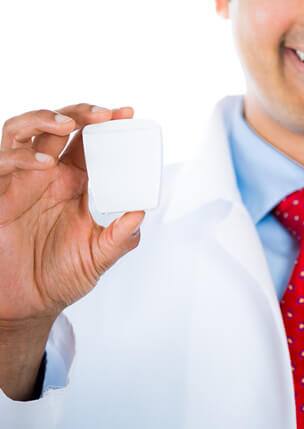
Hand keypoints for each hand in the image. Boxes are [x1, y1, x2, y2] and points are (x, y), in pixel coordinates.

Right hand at [0, 104, 144, 399]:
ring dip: (47, 119)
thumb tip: (140, 215)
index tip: (128, 113)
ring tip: (72, 124)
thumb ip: (119, 239)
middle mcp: (48, 176)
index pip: (92, 144)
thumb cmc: (60, 277)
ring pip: (25, 131)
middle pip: (61, 126)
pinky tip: (46, 163)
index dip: (108, 125)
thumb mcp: (97, 259)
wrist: (24, 304)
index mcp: (75, 185)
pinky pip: (4, 162)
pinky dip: (23, 156)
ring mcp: (21, 181)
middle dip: (84, 113)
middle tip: (108, 114)